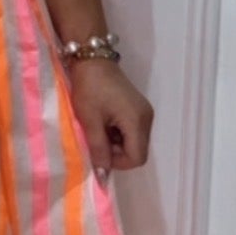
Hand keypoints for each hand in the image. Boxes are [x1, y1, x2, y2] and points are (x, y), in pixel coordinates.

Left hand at [68, 61, 153, 178]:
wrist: (92, 59)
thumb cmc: (89, 89)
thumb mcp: (90, 121)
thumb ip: (98, 149)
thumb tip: (103, 175)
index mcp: (137, 122)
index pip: (137, 158)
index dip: (117, 162)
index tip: (99, 150)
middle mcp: (147, 118)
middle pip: (137, 151)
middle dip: (116, 153)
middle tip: (96, 138)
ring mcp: (144, 112)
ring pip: (134, 142)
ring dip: (116, 143)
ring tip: (98, 128)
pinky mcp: (138, 108)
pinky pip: (132, 130)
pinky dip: (118, 133)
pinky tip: (104, 121)